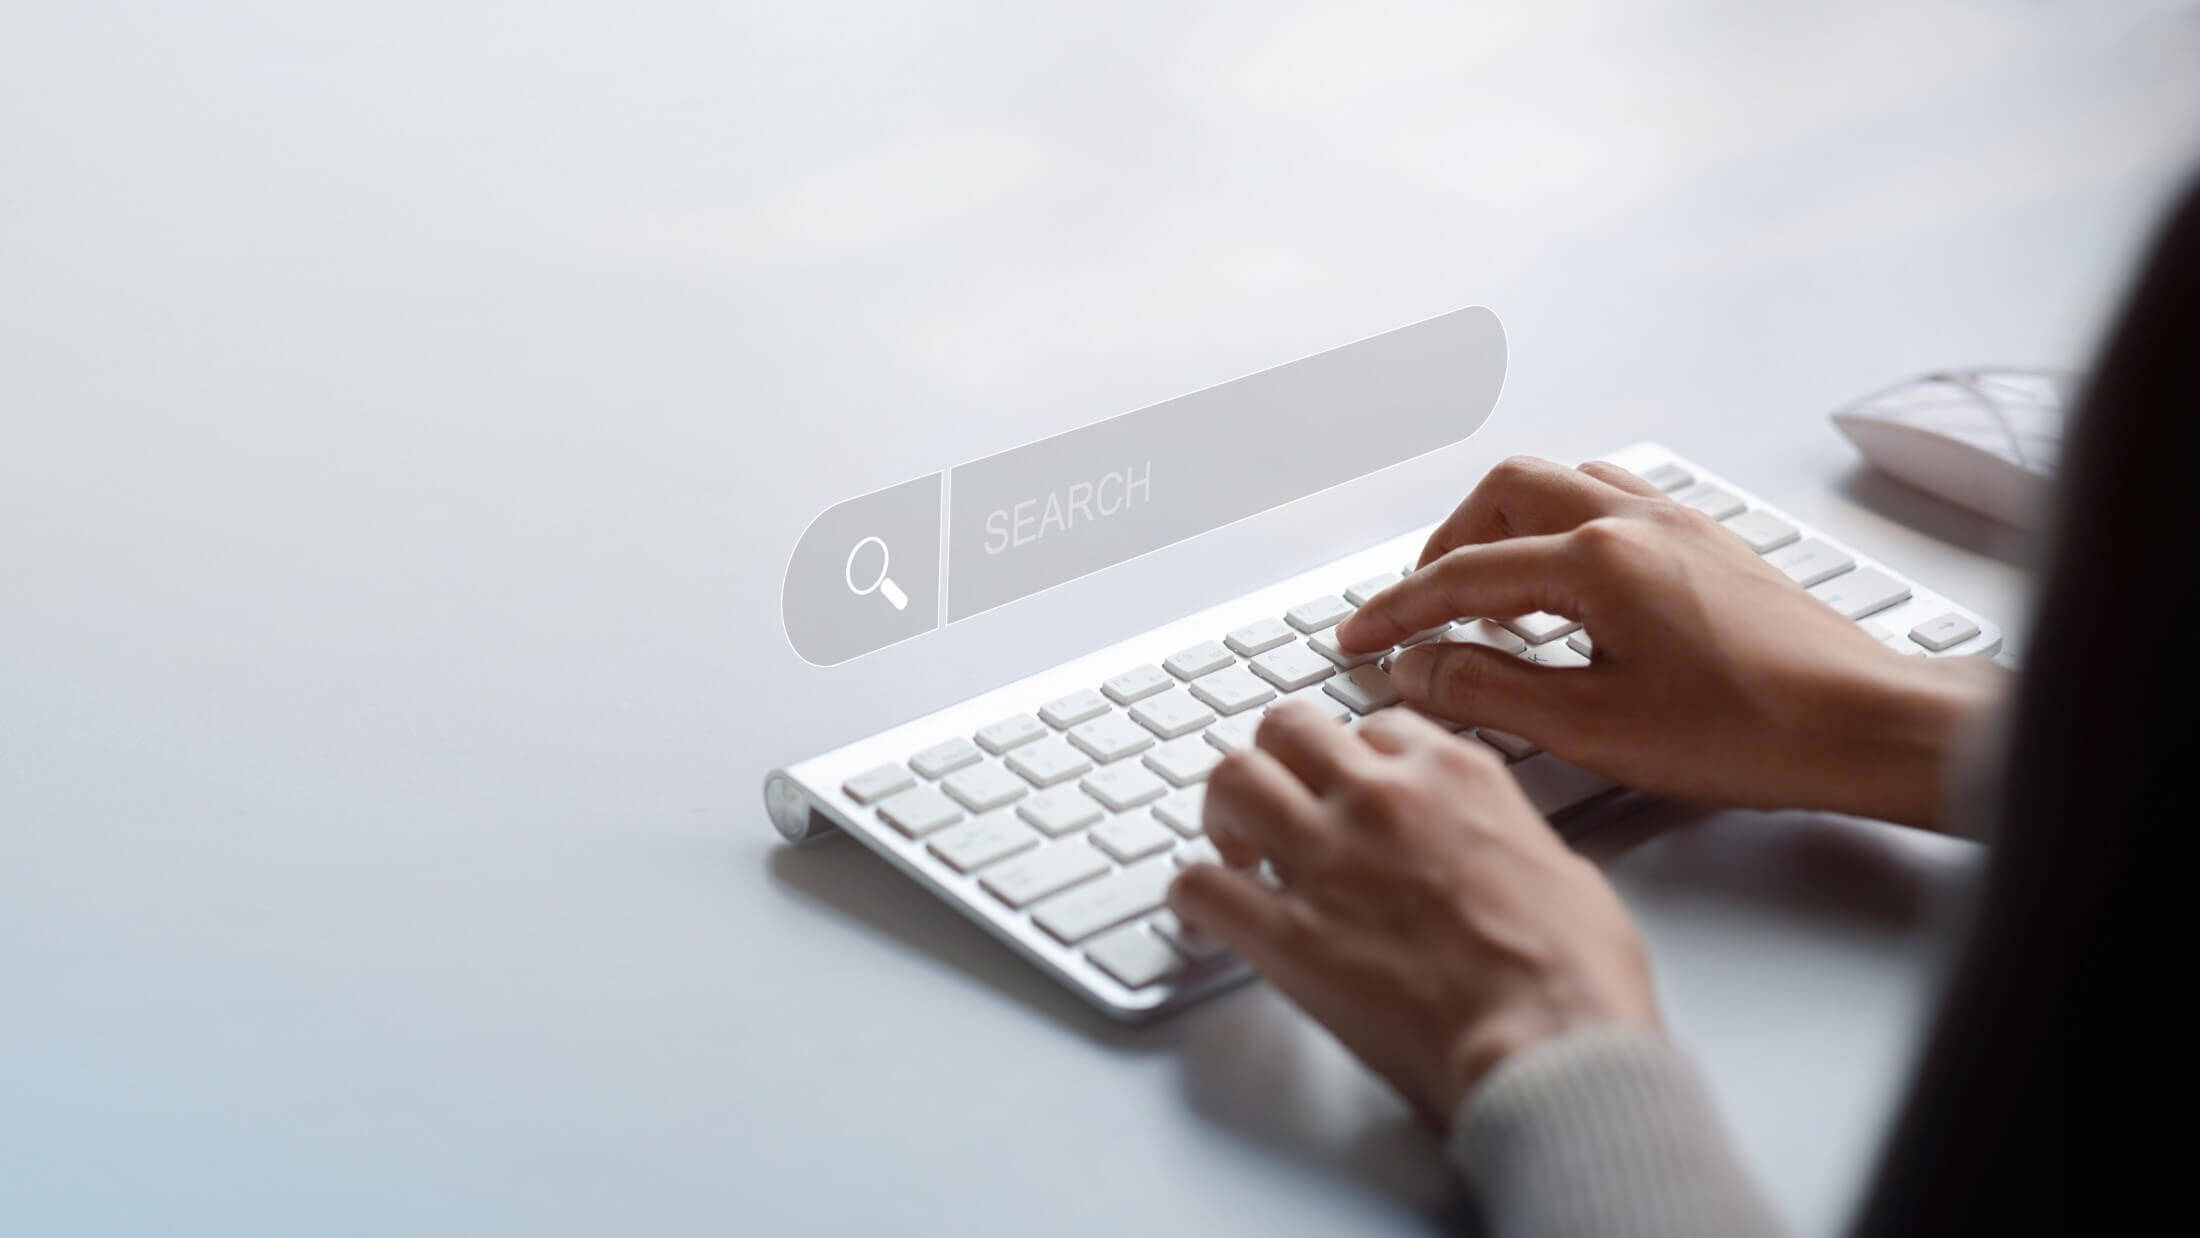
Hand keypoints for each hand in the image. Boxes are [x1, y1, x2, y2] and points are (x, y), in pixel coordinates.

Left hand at [1170, 701, 1658, 1122]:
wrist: (1553, 1045)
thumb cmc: (1576, 976)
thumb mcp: (1563, 869)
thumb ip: (1505, 841)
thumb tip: (1491, 857)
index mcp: (1455, 776)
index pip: (1377, 727)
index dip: (1355, 760)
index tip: (1349, 789)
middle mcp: (1382, 798)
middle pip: (1288, 728)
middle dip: (1275, 760)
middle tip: (1275, 803)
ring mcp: (1327, 859)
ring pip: (1232, 780)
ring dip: (1224, 810)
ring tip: (1233, 848)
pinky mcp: (1286, 932)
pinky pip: (1199, 885)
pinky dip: (1191, 899)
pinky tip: (1205, 918)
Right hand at [1333, 456, 2003, 827]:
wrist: (1865, 724)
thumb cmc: (1750, 733)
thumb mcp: (1594, 729)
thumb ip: (1489, 691)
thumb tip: (1419, 667)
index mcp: (1598, 560)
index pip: (1464, 576)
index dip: (1398, 610)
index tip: (1357, 638)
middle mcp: (1634, 520)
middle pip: (1503, 494)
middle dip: (1444, 547)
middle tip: (1417, 609)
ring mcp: (1677, 522)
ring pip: (1560, 483)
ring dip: (1504, 526)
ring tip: (1483, 590)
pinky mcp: (1709, 541)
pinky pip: (1612, 497)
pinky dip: (1562, 525)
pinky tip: (1565, 580)